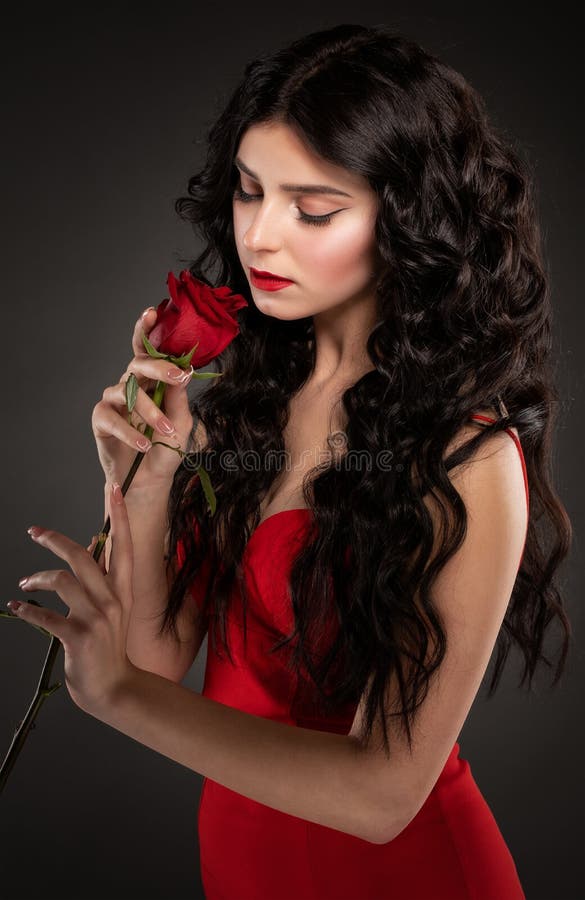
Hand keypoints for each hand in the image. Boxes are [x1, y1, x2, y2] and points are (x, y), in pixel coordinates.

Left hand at [8, 482, 138, 715]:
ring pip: (61, 580)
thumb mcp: (115, 610)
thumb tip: (93, 544)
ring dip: (36, 578)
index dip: (119, 515)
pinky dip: (27, 610)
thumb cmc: (110, 647)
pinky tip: (17, 607)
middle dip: (54, 539)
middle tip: (34, 532)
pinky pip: (45, 616)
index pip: (123, 545)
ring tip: (24, 585)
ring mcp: (96, 618)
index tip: (114, 487)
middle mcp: (113, 599)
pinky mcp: (77, 637)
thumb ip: (103, 580)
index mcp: (124, 590)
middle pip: (81, 555)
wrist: (116, 688)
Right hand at [91, 308, 195, 491]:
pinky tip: (145, 443)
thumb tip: (184, 370)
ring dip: (149, 412)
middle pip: (137, 364)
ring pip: (128, 393)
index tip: (153, 312)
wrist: (150, 479)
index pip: (148, 350)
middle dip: (158, 367)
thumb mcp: (181, 423)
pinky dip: (131, 432)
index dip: (147, 329)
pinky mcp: (101, 420)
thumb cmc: (167, 447)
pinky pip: (113, 419)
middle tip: (176, 377)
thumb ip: (179, 397)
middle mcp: (130, 384)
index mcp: (151, 380)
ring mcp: (113, 400)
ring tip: (166, 432)